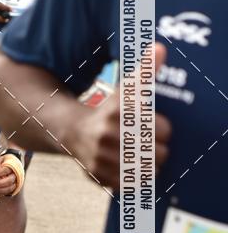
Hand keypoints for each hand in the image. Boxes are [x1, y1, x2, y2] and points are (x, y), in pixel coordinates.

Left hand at [0, 157, 18, 195]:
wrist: (12, 166)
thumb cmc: (4, 163)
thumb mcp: (0, 160)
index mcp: (12, 167)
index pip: (5, 170)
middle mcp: (15, 175)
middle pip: (9, 181)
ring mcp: (15, 183)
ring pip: (9, 188)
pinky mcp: (13, 188)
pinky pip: (7, 193)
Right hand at [66, 43, 171, 190]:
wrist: (70, 131)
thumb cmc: (106, 109)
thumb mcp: (124, 89)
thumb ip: (146, 70)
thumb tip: (161, 48)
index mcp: (118, 112)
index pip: (163, 128)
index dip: (162, 128)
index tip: (153, 125)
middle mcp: (107, 135)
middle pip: (158, 152)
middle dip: (158, 149)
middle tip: (148, 143)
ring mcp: (101, 157)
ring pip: (148, 171)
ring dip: (149, 165)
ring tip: (139, 155)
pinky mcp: (97, 175)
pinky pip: (132, 184)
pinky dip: (134, 178)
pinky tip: (128, 166)